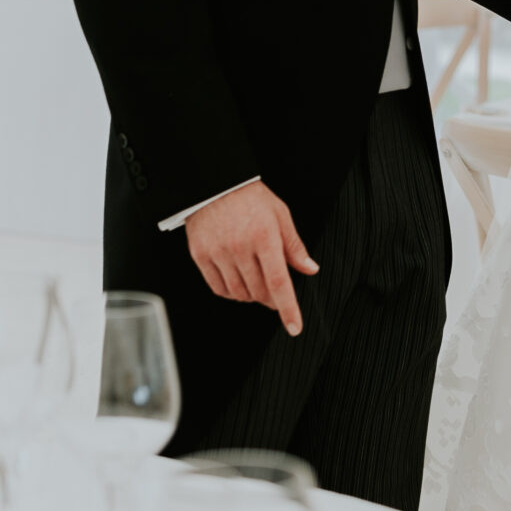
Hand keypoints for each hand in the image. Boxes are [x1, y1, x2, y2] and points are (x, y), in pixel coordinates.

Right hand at [184, 180, 318, 335]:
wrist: (214, 183)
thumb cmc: (250, 198)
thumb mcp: (280, 215)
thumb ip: (294, 246)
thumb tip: (309, 269)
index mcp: (264, 237)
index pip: (278, 282)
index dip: (288, 308)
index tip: (294, 327)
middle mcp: (240, 247)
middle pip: (259, 292)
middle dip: (270, 298)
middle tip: (274, 292)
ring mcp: (218, 253)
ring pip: (239, 293)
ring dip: (251, 295)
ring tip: (255, 282)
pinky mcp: (200, 255)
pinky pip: (218, 288)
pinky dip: (231, 292)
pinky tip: (237, 281)